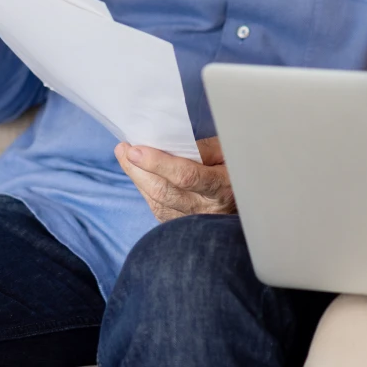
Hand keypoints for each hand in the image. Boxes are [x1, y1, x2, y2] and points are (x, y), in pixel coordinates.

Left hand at [115, 136, 234, 221]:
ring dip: (136, 177)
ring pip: (156, 201)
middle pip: (164, 191)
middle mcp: (205, 207)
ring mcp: (191, 220)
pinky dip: (143, 188)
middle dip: (139, 170)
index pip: (186, 176)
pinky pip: (156, 207)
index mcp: (221, 186)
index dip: (159, 164)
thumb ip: (205, 148)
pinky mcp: (179, 224)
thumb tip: (173, 142)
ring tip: (124, 155)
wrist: (242, 204)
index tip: (137, 150)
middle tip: (124, 149)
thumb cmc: (236, 171)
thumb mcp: (229, 154)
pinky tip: (136, 172)